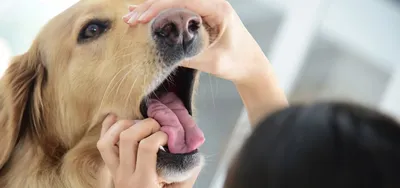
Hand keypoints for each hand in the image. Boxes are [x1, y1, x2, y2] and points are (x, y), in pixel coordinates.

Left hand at [97, 115, 199, 187]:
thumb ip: (188, 172)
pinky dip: (107, 129)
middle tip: (157, 127)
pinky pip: (103, 147)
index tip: (169, 137)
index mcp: (144, 181)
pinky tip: (114, 118)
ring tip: (138, 123)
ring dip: (122, 126)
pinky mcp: (112, 170)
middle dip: (144, 124)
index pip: (146, 147)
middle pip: (126, 138)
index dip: (159, 135)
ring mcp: (116, 173)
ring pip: (108, 141)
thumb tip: (190, 148)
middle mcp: (126, 176)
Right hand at [122, 0, 286, 125]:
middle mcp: (212, 4)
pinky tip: (146, 15)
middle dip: (151, 8)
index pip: (182, 0)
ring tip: (132, 17)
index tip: (141, 18)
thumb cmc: (238, 62)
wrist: (252, 66)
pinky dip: (162, 13)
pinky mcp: (203, 17)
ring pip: (175, 3)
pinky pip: (180, 10)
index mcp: (218, 9)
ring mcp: (207, 9)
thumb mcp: (213, 62)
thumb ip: (189, 56)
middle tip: (131, 19)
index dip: (158, 7)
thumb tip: (162, 54)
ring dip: (153, 10)